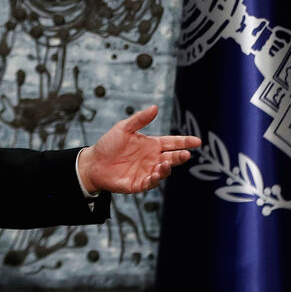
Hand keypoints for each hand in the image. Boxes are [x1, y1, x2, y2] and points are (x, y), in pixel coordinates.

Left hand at [77, 105, 200, 193]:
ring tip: (165, 163)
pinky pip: (150, 183)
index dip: (184, 142)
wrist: (93, 163)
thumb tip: (155, 107)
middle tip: (186, 154)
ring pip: (163, 171)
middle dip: (180, 156)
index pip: (172, 142)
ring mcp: (147, 171)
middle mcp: (152, 158)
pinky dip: (155, 179)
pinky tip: (155, 173)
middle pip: (171, 157)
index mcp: (151, 144)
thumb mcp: (123, 128)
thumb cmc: (108, 144)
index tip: (197, 141)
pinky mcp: (139, 184)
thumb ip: (139, 119)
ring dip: (166, 168)